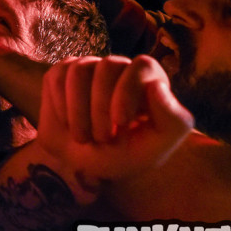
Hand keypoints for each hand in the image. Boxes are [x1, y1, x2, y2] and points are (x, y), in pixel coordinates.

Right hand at [36, 55, 192, 182]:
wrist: (80, 166)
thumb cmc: (122, 157)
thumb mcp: (154, 149)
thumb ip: (173, 121)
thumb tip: (157, 87)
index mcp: (148, 81)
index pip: (142, 65)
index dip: (128, 90)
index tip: (120, 122)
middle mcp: (119, 69)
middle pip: (108, 65)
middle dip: (101, 107)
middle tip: (102, 138)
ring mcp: (89, 68)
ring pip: (79, 70)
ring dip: (78, 111)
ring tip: (83, 136)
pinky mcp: (62, 73)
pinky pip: (58, 78)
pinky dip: (60, 107)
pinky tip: (68, 123)